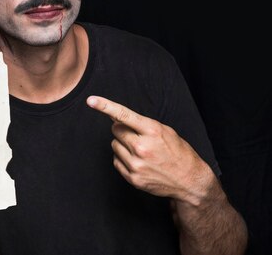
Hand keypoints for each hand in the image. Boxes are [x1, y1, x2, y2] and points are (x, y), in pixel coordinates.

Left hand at [86, 95, 213, 203]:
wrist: (190, 181)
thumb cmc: (178, 152)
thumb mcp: (165, 131)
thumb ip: (141, 123)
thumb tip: (116, 118)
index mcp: (153, 132)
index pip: (124, 115)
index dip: (105, 106)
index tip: (91, 100)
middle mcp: (143, 148)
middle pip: (116, 130)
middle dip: (122, 129)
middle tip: (136, 135)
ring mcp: (137, 164)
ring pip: (114, 145)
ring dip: (123, 144)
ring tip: (140, 150)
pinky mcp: (133, 178)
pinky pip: (116, 161)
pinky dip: (123, 158)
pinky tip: (138, 161)